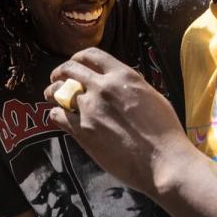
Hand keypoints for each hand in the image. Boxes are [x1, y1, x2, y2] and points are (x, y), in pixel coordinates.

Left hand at [44, 48, 196, 197]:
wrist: (163, 161)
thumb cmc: (165, 132)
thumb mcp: (151, 96)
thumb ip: (130, 86)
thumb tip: (118, 83)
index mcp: (122, 76)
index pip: (91, 55)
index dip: (78, 57)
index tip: (75, 63)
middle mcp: (103, 87)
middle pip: (70, 69)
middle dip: (60, 72)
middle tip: (57, 77)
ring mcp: (90, 109)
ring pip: (58, 91)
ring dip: (52, 91)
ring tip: (50, 95)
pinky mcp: (82, 131)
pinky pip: (58, 115)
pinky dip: (56, 113)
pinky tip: (58, 116)